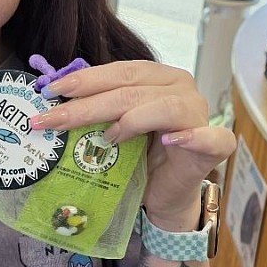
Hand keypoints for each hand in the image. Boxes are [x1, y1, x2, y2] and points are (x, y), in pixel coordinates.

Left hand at [31, 60, 235, 227]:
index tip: (50, 91)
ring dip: (128, 119)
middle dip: (87, 103)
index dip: (85, 79)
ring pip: (163, 106)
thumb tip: (51, 102)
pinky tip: (169, 140)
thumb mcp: (111, 128)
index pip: (120, 72)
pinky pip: (210, 137)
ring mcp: (200, 114)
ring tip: (105, 138)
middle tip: (53, 119)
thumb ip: (95, 110)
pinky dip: (191, 137)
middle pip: (132, 89)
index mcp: (157, 77)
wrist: (164, 195)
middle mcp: (181, 87)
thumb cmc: (137, 158)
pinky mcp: (215, 144)